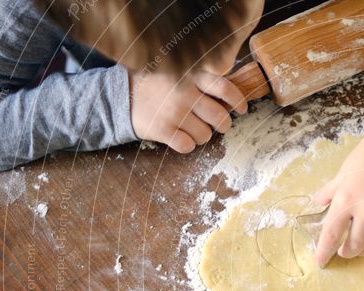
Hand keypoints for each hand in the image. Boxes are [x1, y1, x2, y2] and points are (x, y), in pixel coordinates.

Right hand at [129, 70, 246, 152]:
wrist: (121, 96)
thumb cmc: (157, 86)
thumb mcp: (179, 72)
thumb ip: (202, 80)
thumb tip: (231, 97)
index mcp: (191, 75)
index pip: (225, 88)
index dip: (238, 101)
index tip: (242, 109)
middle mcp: (184, 92)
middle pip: (220, 118)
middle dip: (223, 125)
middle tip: (218, 124)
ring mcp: (173, 112)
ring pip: (206, 136)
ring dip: (203, 136)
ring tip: (192, 128)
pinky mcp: (162, 129)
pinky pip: (188, 146)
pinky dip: (187, 145)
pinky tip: (180, 137)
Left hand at [313, 137, 363, 264]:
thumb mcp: (343, 174)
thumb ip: (329, 192)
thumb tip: (317, 202)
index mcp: (346, 201)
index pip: (331, 235)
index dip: (324, 252)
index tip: (320, 262)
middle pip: (354, 246)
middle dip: (346, 253)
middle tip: (343, 252)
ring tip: (359, 246)